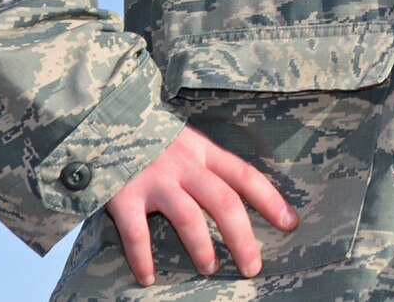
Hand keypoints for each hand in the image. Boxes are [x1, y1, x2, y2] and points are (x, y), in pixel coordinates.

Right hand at [105, 124, 296, 285]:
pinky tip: (148, 277)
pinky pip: (136, 232)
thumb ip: (208, 165)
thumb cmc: (151, 136)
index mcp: (204, 152)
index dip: (270, 200)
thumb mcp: (187, 141)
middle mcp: (184, 165)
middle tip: (253, 266)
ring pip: (188, 217)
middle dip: (242, 237)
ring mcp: (154, 180)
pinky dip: (142, 258)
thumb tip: (238, 200)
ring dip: (202, 247)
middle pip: (223, 202)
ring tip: (211, 269)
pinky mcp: (123, 195)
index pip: (245, 175)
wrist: (103, 117)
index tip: (290, 224)